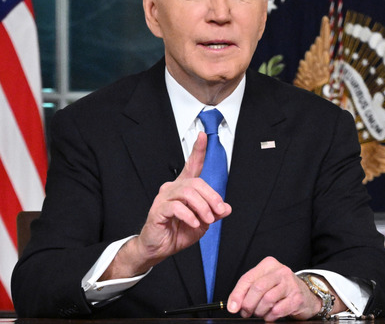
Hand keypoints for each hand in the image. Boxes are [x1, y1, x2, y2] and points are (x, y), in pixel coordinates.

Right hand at [102, 132, 231, 278]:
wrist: (160, 248)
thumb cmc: (177, 232)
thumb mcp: (202, 223)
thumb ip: (213, 213)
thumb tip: (227, 208)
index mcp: (184, 188)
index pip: (191, 165)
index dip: (198, 150)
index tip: (203, 136)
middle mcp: (172, 188)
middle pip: (196, 182)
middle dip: (212, 197)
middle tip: (218, 212)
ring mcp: (164, 197)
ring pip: (188, 192)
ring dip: (202, 207)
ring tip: (206, 220)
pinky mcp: (158, 209)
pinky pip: (176, 207)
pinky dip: (189, 216)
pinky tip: (194, 224)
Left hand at [227, 257, 343, 320]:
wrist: (307, 295)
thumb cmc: (280, 289)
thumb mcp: (264, 284)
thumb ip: (247, 290)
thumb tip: (233, 305)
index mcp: (268, 265)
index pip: (248, 278)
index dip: (237, 295)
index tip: (232, 308)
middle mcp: (280, 271)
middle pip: (257, 288)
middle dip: (248, 304)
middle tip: (246, 312)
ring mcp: (290, 284)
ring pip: (267, 300)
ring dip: (260, 311)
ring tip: (260, 313)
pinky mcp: (297, 297)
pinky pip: (278, 310)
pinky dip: (270, 316)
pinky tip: (270, 315)